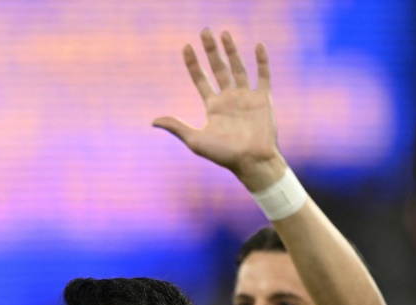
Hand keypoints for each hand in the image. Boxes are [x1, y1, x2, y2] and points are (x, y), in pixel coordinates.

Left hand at [153, 29, 285, 191]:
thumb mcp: (196, 140)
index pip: (200, 79)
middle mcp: (228, 99)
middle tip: (205, 32)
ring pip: (238, 68)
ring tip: (224, 33)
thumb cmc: (223, 155)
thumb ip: (177, 127)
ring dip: (232, 51)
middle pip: (218, 69)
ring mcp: (246, 98)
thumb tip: (153, 120)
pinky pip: (263, 76)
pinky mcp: (263, 100)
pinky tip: (258, 46)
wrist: (251, 162)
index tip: (186, 47)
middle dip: (211, 51)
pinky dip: (262, 61)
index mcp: (213, 107)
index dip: (193, 64)